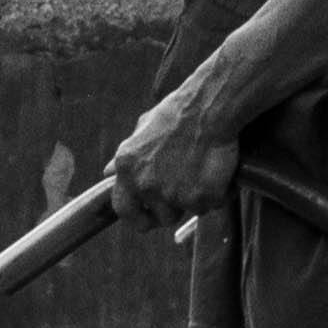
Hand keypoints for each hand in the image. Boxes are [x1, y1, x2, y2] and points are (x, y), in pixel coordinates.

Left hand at [103, 90, 237, 228]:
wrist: (208, 109)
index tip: (148, 218)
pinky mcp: (200, 198)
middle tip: (187, 188)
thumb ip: (125, 158)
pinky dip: (219, 194)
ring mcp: (173, 194)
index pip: (124, 210)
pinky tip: (219, 172)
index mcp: (127, 170)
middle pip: (161, 217)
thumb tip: (108, 173)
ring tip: (203, 174)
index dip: (138, 217)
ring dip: (197, 200)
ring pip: (189, 212)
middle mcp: (146, 186)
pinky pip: (211, 206)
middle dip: (174, 208)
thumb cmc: (177, 114)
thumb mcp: (141, 131)